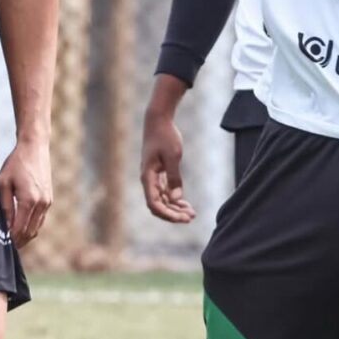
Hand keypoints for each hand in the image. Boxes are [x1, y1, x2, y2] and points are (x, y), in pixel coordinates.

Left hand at [0, 140, 52, 247]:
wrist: (35, 147)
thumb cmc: (16, 163)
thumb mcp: (3, 183)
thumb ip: (4, 205)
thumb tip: (5, 225)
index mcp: (29, 200)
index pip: (20, 229)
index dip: (11, 239)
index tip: (1, 244)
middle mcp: (41, 203)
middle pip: (30, 232)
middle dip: (19, 241)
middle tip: (6, 246)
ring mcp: (48, 201)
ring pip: (37, 227)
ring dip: (26, 235)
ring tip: (13, 239)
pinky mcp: (49, 198)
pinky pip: (40, 219)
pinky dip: (32, 226)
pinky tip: (21, 226)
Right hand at [140, 106, 194, 223]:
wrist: (158, 120)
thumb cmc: (165, 136)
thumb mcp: (173, 156)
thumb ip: (174, 178)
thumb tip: (176, 198)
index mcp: (148, 177)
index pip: (154, 204)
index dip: (167, 214)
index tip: (182, 218)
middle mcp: (148, 179)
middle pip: (158, 205)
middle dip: (173, 214)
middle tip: (191, 218)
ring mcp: (152, 177)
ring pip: (162, 200)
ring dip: (175, 208)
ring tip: (191, 213)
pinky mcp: (158, 173)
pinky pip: (164, 191)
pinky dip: (174, 198)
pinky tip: (185, 203)